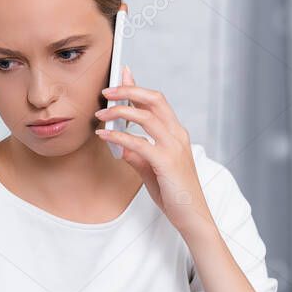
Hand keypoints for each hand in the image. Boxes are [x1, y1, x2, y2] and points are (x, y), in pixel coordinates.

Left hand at [94, 65, 215, 238]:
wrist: (192, 216)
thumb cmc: (174, 194)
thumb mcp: (152, 171)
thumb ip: (138, 156)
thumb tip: (121, 146)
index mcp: (175, 134)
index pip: (156, 102)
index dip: (138, 87)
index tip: (122, 75)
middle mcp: (177, 135)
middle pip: (154, 100)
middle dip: (128, 90)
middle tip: (106, 91)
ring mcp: (173, 147)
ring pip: (145, 116)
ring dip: (119, 111)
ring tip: (100, 114)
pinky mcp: (166, 162)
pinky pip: (138, 142)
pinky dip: (118, 136)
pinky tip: (104, 136)